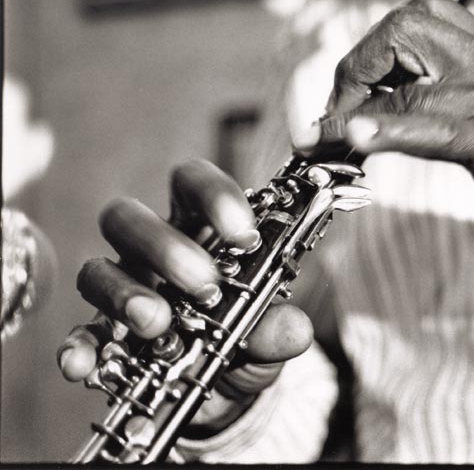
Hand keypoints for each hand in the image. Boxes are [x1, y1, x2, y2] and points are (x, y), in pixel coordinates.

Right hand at [57, 159, 313, 435]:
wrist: (230, 387)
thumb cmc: (248, 337)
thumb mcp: (270, 333)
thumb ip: (278, 328)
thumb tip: (296, 330)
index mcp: (199, 229)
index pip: (192, 183)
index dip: (214, 196)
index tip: (245, 235)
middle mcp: (152, 250)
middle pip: (130, 219)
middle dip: (166, 249)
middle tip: (205, 287)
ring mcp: (124, 290)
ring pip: (97, 268)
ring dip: (125, 293)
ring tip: (157, 323)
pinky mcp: (104, 337)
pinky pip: (79, 334)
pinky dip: (78, 349)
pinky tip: (84, 365)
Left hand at [295, 0, 473, 295]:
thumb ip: (450, 102)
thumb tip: (385, 112)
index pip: (413, 19)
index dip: (368, 54)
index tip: (349, 100)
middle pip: (403, 29)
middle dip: (355, 69)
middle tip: (338, 120)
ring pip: (411, 80)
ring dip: (354, 109)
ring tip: (326, 141)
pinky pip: (437, 126)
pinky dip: (392, 129)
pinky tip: (359, 138)